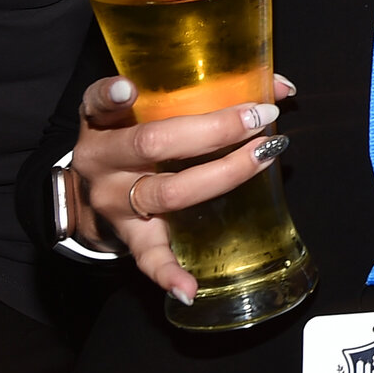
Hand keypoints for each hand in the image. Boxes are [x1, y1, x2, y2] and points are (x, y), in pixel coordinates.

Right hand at [68, 73, 293, 303]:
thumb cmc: (136, 139)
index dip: (115, 94)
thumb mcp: (149, 112)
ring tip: (262, 158)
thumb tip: (281, 85)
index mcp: (102, 123)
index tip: (132, 87)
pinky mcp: (129, 238)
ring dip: (222, 174)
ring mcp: (114, 203)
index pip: (98, 104)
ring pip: (166, 192)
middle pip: (152, 144)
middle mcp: (102, 162)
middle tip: (260, 119)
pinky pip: (149, 257)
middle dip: (213, 130)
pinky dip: (169, 274)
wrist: (92, 194)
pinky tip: (189, 287)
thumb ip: (206, 91)